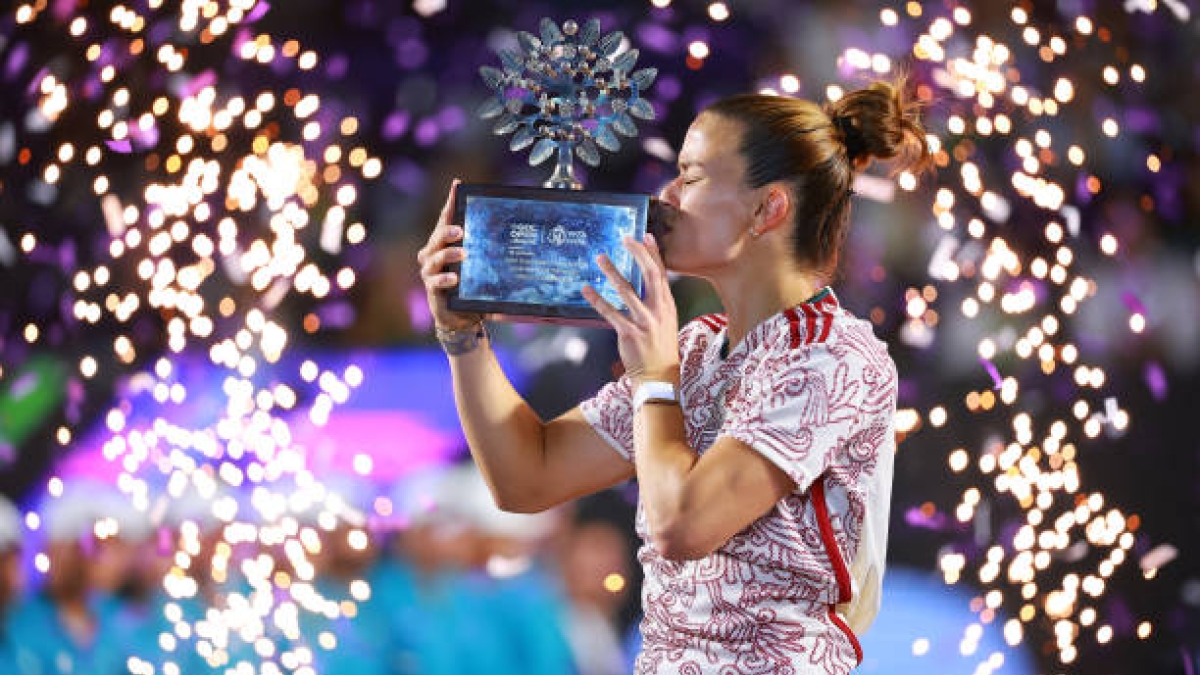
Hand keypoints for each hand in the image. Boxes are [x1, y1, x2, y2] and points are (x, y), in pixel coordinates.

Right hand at [417, 179, 483, 330]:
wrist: (464, 316)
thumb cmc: (473, 286)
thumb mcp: (483, 266)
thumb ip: (491, 252)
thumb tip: (520, 235)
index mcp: (446, 243)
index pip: (447, 218)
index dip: (451, 201)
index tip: (457, 185)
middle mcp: (433, 253)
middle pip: (437, 236)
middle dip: (447, 230)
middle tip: (461, 230)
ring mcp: (430, 271)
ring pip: (434, 257)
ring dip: (448, 254)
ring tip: (463, 254)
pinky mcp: (432, 288)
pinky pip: (435, 281)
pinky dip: (444, 279)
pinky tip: (454, 278)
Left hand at [581, 233, 679, 384]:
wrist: (659, 376)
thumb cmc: (660, 348)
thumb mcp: (666, 321)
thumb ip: (657, 302)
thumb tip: (646, 283)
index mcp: (667, 306)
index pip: (661, 273)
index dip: (653, 253)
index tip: (645, 235)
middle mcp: (658, 311)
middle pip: (649, 275)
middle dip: (638, 254)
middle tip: (625, 238)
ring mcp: (644, 322)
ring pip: (627, 291)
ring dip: (612, 271)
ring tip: (600, 258)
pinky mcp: (629, 334)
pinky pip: (610, 313)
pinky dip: (597, 300)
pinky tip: (587, 289)